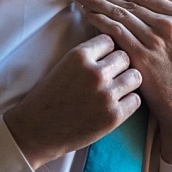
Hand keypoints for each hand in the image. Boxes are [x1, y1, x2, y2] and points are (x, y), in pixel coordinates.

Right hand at [3, 34, 141, 169]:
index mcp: (79, 56)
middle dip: (120, 66)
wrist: (36, 131)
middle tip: (111, 77)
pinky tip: (116, 105)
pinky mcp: (113, 116)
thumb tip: (114, 44)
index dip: (108, 51)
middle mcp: (95, 72)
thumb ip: (89, 55)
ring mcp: (106, 95)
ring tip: (117, 90)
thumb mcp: (64, 65)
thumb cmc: (49, 97)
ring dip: (128, 82)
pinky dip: (129, 102)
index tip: (103, 61)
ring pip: (135, 76)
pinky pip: (136, 99)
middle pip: (125, 57)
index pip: (110, 40)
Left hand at [72, 0, 171, 167]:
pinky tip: (87, 16)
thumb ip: (165, 26)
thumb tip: (139, 14)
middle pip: (130, 4)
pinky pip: (115, 31)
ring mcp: (155, 39)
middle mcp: (169, 25)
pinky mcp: (141, 54)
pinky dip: (98, 21)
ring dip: (96, 4)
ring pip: (119, 14)